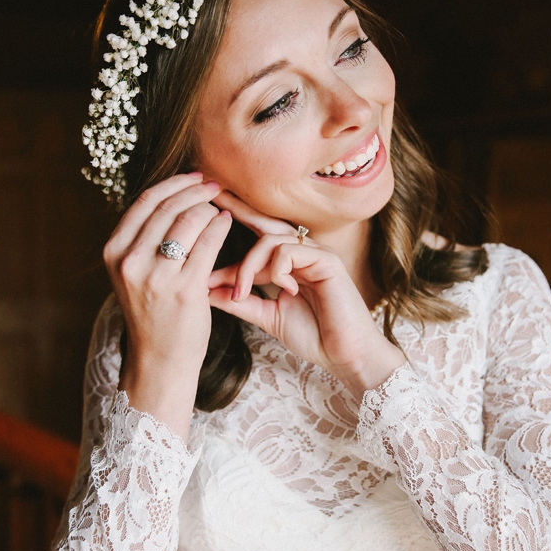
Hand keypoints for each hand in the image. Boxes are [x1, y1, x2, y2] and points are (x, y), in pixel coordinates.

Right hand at [103, 173, 231, 438]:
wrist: (160, 359)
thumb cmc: (154, 313)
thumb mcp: (134, 273)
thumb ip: (143, 239)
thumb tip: (170, 196)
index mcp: (114, 253)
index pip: (145, 202)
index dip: (173, 184)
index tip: (194, 176)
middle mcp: (131, 262)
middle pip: (168, 207)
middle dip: (195, 190)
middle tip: (215, 185)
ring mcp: (157, 276)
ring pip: (189, 220)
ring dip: (209, 207)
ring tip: (221, 207)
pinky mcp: (185, 290)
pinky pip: (208, 242)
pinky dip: (220, 226)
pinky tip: (227, 221)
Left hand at [208, 191, 404, 398]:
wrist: (345, 356)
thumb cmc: (315, 337)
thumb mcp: (268, 316)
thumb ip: (241, 302)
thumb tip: (206, 290)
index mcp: (291, 264)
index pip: (258, 240)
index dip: (233, 234)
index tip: (205, 227)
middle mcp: (304, 253)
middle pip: (266, 224)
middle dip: (239, 209)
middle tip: (214, 195)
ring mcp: (317, 254)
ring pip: (271, 240)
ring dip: (249, 266)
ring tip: (242, 292)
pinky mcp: (328, 261)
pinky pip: (290, 251)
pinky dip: (278, 270)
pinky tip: (286, 290)